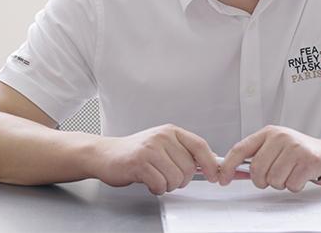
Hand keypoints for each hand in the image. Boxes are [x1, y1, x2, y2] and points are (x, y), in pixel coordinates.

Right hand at [89, 124, 219, 194]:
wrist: (106, 154)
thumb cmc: (136, 152)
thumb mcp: (163, 145)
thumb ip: (183, 152)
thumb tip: (209, 162)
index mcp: (171, 132)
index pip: (199, 145)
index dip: (210, 163)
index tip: (214, 175)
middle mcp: (162, 137)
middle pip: (188, 167)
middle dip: (181, 180)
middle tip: (168, 178)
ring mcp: (150, 149)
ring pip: (175, 178)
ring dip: (168, 185)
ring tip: (156, 178)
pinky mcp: (139, 163)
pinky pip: (160, 184)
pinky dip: (156, 189)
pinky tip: (148, 182)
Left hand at [220, 125, 320, 191]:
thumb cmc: (302, 153)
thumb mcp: (277, 148)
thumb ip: (256, 157)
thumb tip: (231, 171)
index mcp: (270, 132)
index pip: (240, 148)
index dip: (228, 166)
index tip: (223, 178)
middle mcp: (281, 137)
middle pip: (256, 169)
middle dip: (263, 180)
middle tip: (275, 176)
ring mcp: (296, 148)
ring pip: (273, 180)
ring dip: (281, 183)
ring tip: (292, 173)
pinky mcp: (308, 161)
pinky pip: (290, 185)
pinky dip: (295, 186)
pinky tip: (302, 176)